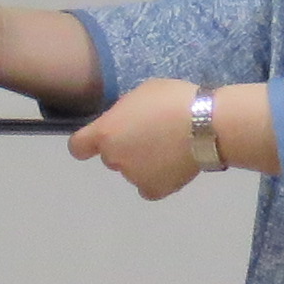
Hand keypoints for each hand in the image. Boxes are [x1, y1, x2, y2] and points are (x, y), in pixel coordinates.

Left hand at [68, 76, 210, 201]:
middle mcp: (113, 158)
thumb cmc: (172, 100)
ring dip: (143, 162)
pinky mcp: (154, 190)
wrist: (205, 125)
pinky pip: (148, 187)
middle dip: (125, 148)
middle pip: (111, 156)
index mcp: (106, 133)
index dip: (86, 144)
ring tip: (170, 148)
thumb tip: (126, 122)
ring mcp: (133, 177)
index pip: (78, 146)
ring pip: (132, 170)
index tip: (98, 140)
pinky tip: (172, 166)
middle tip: (151, 135)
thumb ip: (125, 112)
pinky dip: (157, 178)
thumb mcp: (141, 94)